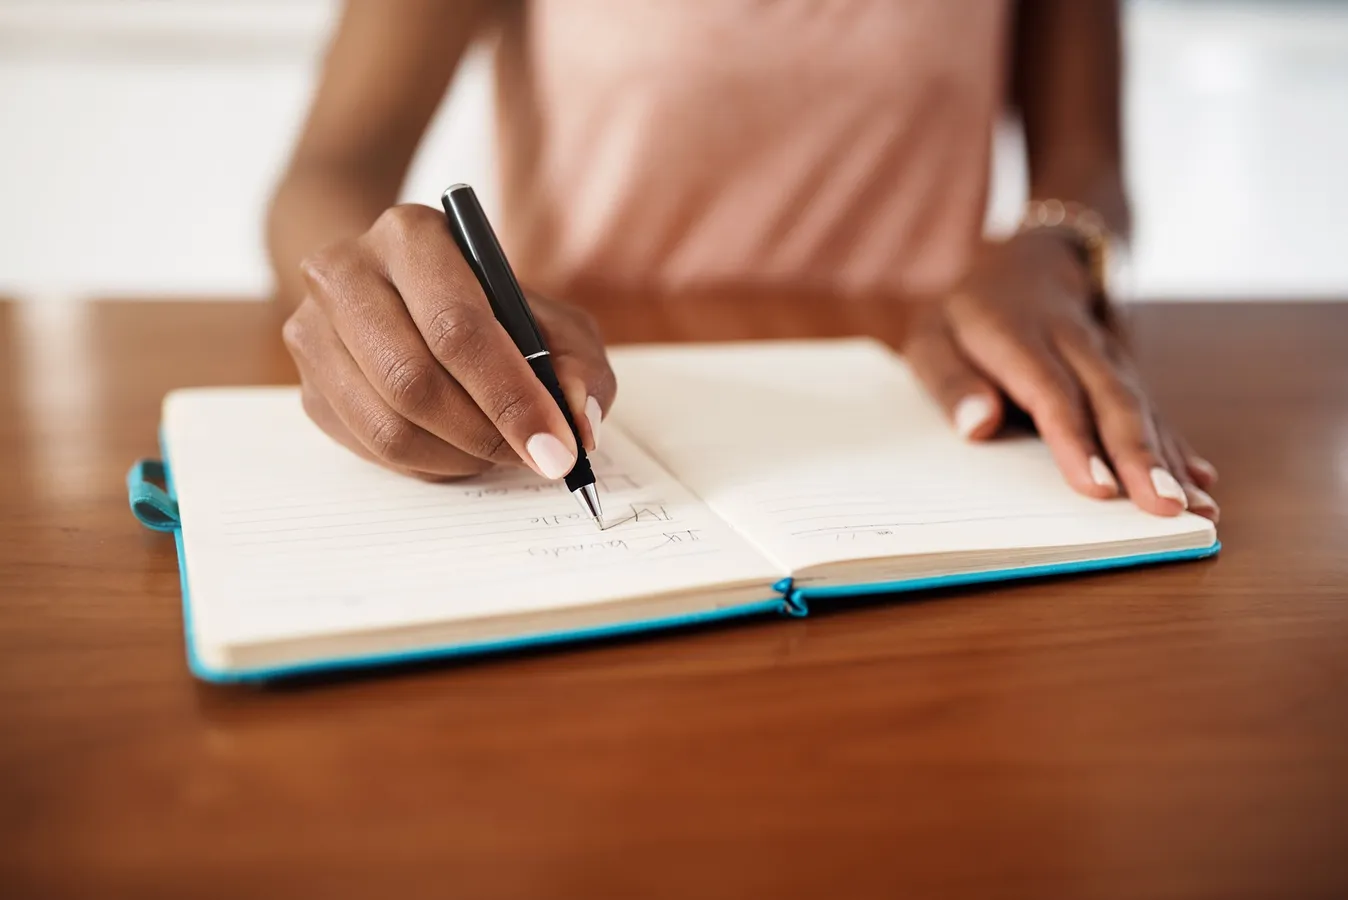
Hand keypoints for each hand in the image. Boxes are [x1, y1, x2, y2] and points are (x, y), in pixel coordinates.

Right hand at [282, 204, 614, 479]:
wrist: (404, 294)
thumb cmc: (490, 308)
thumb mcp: (553, 322)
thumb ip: (578, 366)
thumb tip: (575, 422)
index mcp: (410, 236)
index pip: (456, 327)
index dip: (510, 396)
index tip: (556, 447)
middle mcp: (346, 272)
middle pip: (411, 380)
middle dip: (485, 434)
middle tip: (536, 459)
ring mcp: (313, 332)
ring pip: (387, 427)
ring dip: (458, 456)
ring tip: (499, 450)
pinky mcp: (308, 389)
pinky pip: (371, 450)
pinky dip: (430, 464)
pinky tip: (460, 447)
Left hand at [903, 233, 1217, 520]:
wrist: (1030, 264)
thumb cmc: (967, 318)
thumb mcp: (931, 338)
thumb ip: (948, 381)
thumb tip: (976, 425)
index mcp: (1016, 333)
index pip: (1050, 391)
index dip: (1075, 441)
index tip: (1098, 489)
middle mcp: (1073, 341)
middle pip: (1111, 399)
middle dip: (1141, 457)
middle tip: (1164, 508)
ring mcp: (1108, 354)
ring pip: (1140, 406)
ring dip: (1170, 459)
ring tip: (1196, 508)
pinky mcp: (1126, 370)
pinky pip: (1153, 408)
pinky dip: (1178, 445)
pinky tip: (1201, 481)